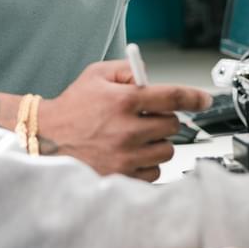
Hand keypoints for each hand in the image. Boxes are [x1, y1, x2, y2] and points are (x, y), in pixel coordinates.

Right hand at [37, 60, 211, 180]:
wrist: (45, 140)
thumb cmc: (71, 108)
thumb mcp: (95, 75)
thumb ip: (127, 70)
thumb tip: (152, 77)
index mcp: (124, 100)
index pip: (173, 97)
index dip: (194, 97)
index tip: (203, 100)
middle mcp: (128, 128)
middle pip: (172, 125)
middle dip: (162, 120)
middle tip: (144, 118)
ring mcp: (126, 155)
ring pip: (167, 150)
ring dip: (156, 143)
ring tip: (135, 138)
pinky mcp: (124, 176)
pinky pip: (155, 172)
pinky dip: (147, 164)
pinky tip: (129, 154)